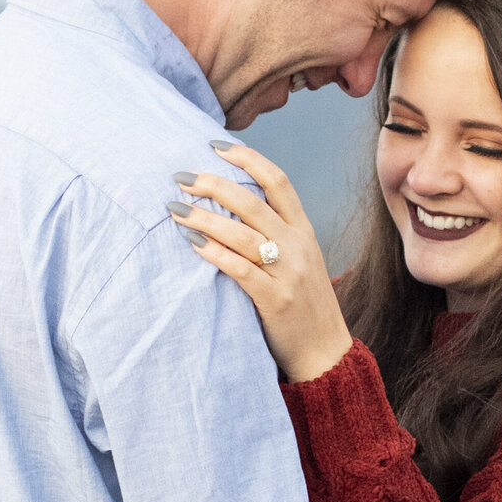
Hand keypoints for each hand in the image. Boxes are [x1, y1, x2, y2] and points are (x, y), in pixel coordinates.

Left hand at [168, 141, 353, 381]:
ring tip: (174, 208)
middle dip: (212, 184)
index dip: (247, 159)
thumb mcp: (300, 262)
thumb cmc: (303, 307)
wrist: (326, 354)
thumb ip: (275, 236)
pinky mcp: (276, 300)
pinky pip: (240, 269)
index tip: (215, 147)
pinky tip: (192, 242)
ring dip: (204, 217)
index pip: (277, 181)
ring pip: (241, 233)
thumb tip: (232, 208)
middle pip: (252, 201)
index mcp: (304, 232)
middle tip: (181, 177)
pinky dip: (214, 252)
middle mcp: (298, 246)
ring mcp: (289, 273)